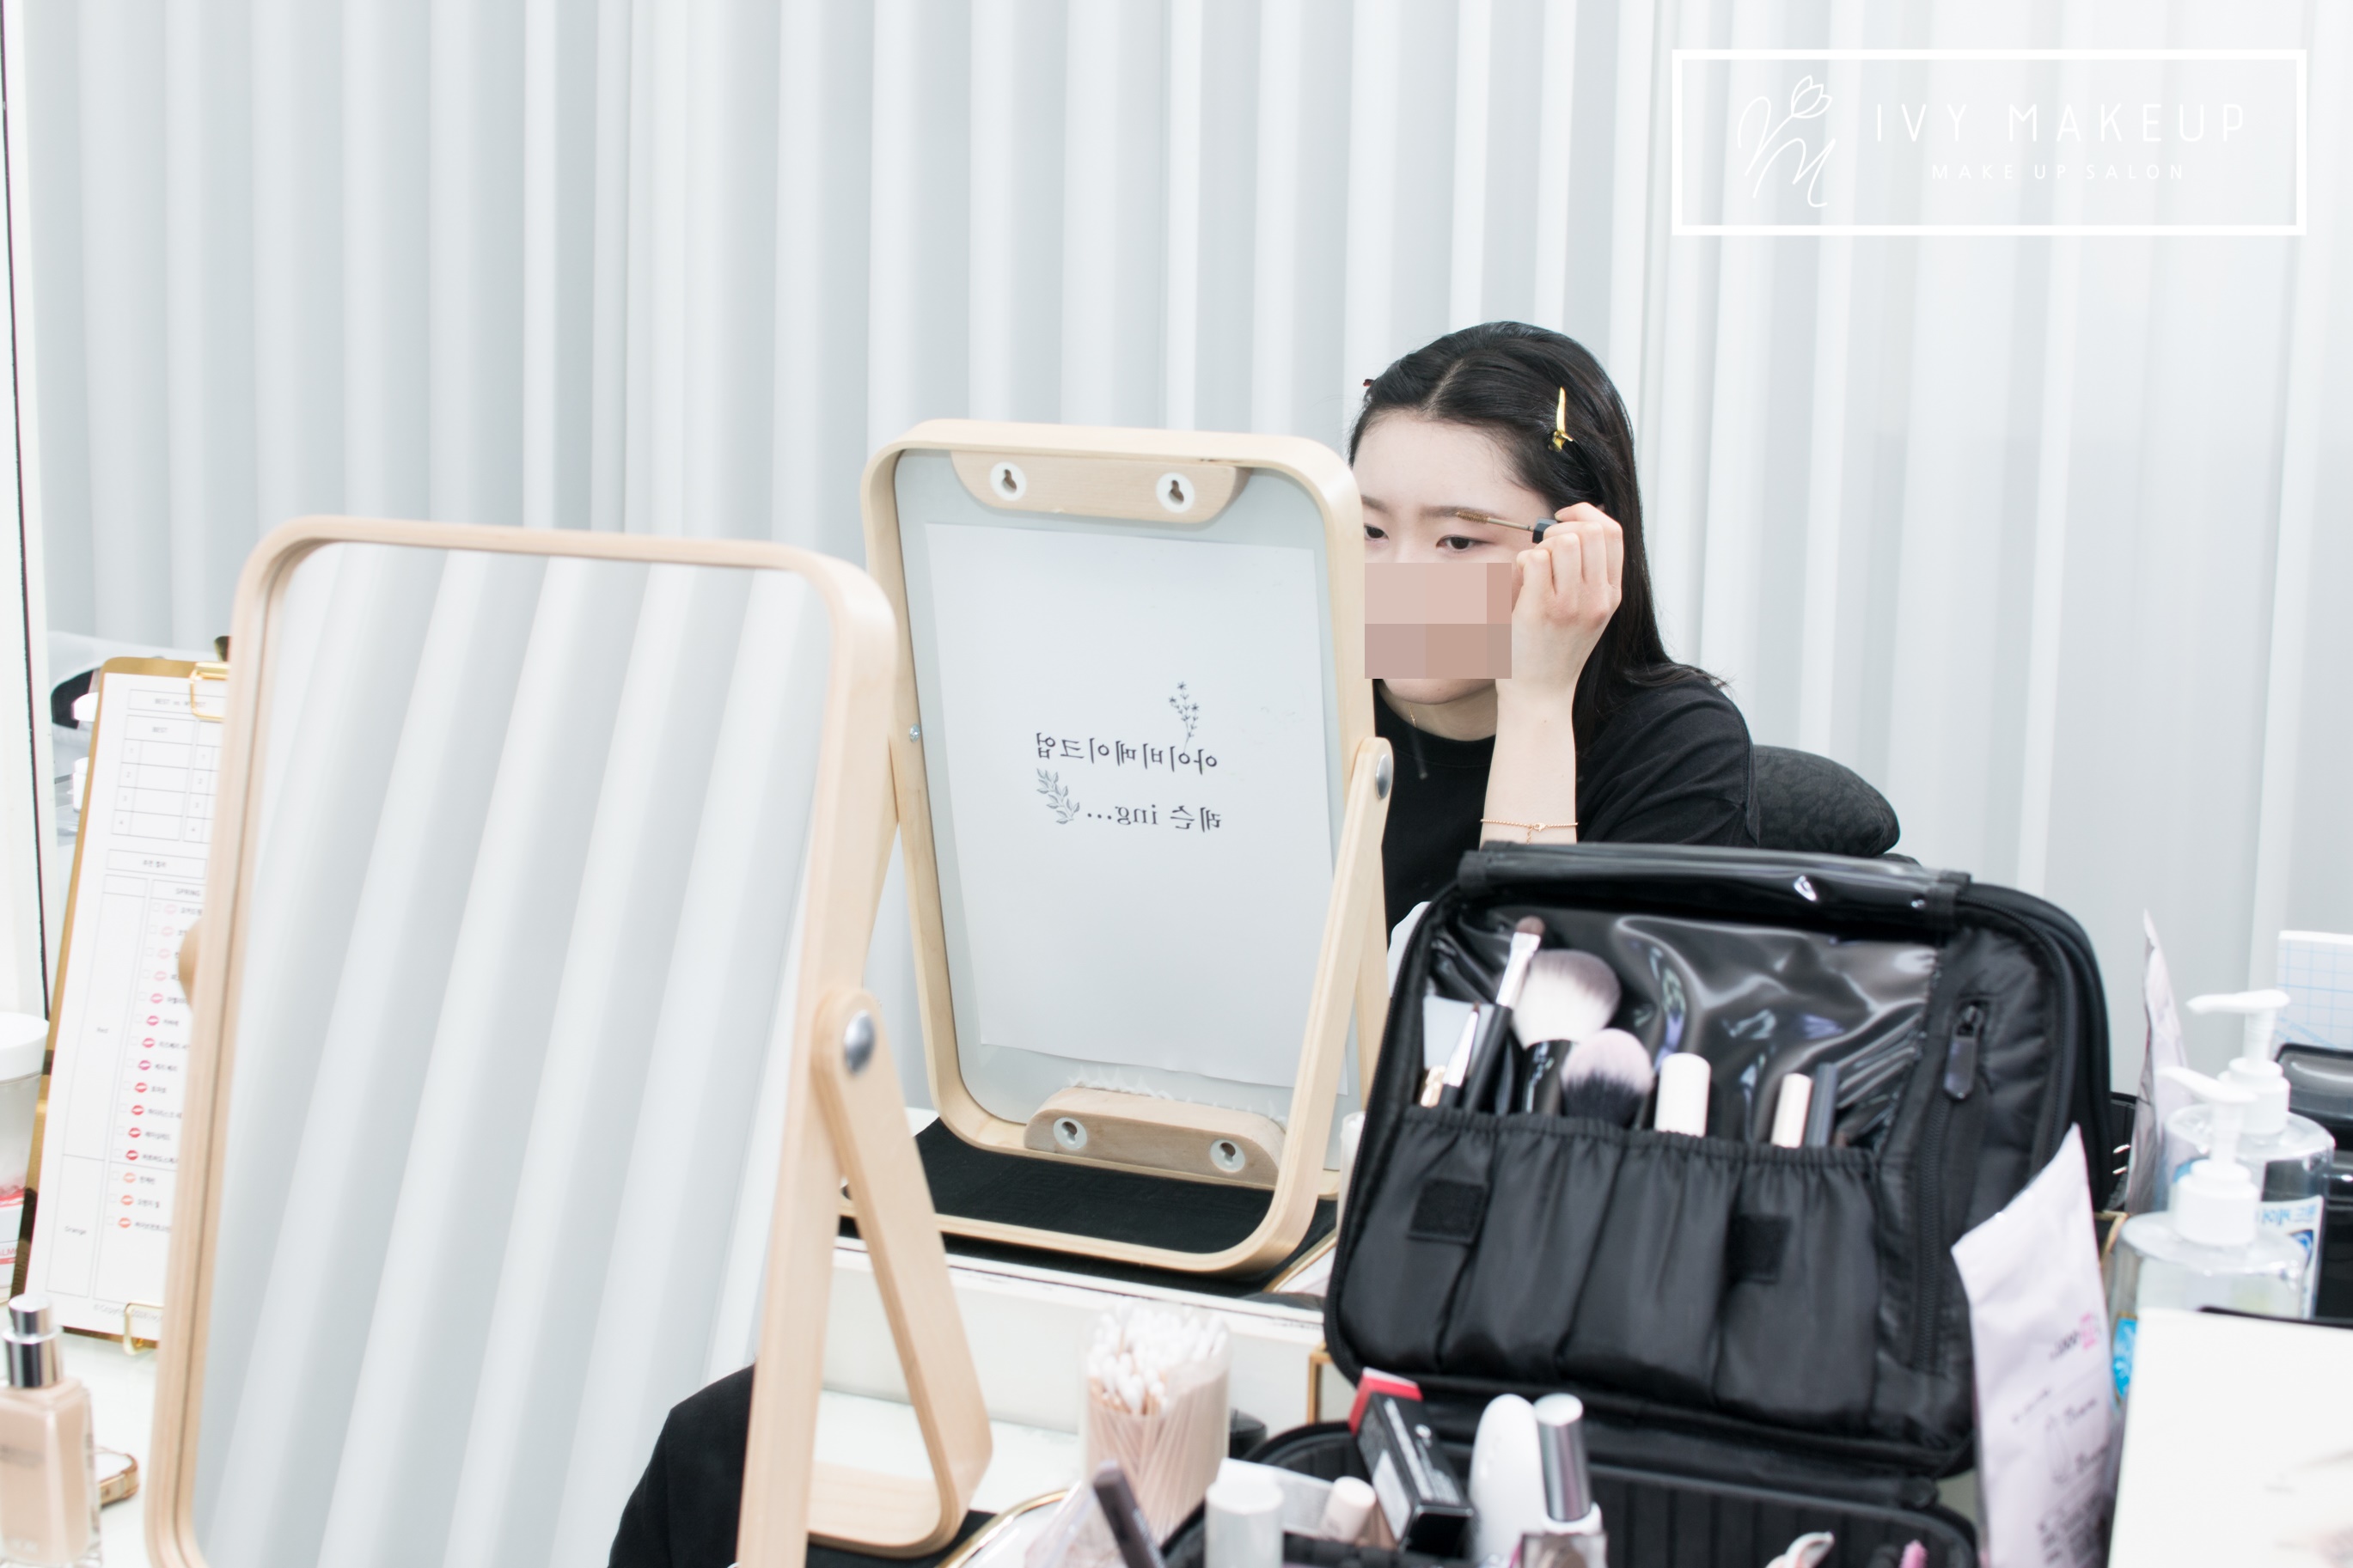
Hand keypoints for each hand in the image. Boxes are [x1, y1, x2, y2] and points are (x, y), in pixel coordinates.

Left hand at [1500, 503, 1622, 701]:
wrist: (1540, 694)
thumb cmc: (1556, 651)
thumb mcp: (1588, 611)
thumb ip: (1590, 574)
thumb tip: (1581, 522)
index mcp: (1611, 594)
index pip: (1612, 532)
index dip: (1585, 514)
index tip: (1562, 520)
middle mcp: (1596, 598)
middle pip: (1588, 531)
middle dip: (1560, 529)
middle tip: (1543, 549)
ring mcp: (1570, 604)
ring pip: (1562, 542)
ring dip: (1541, 547)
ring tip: (1532, 571)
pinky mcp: (1540, 611)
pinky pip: (1534, 559)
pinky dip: (1523, 563)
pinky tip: (1521, 583)